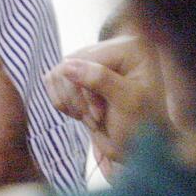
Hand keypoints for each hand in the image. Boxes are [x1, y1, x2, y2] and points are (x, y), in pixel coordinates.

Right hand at [44, 33, 164, 177]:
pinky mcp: (78, 75)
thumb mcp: (128, 102)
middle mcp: (110, 48)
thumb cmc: (142, 125)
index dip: (87, 88)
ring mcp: (92, 61)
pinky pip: (53, 80)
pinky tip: (79, 114)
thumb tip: (65, 65)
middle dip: (78, 98)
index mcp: (129, 48)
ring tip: (90, 119)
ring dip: (69, 102)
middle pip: (71, 65)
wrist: (138, 146)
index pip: (90, 60)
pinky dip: (61, 101)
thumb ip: (100, 79)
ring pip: (59, 73)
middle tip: (96, 120)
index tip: (99, 116)